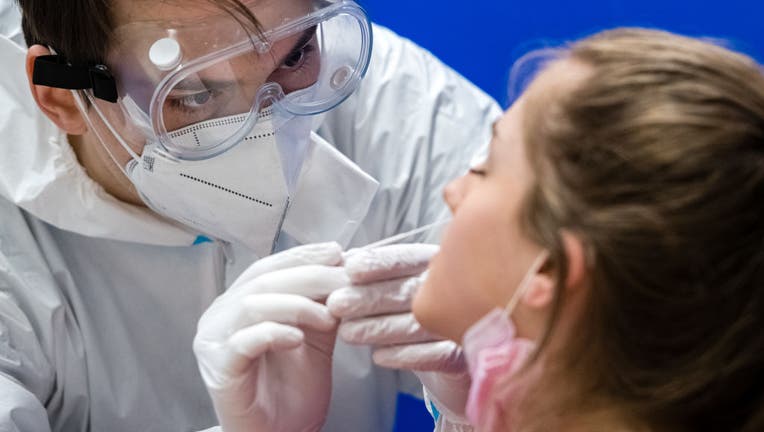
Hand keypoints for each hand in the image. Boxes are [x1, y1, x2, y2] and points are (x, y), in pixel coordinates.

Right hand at [193, 242, 348, 431]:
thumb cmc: (294, 388)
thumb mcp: (316, 335)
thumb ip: (323, 302)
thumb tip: (345, 265)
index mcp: (239, 303)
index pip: (268, 267)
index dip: (302, 256)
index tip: (336, 251)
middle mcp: (221, 316)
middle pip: (263, 281)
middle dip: (308, 276)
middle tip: (342, 279)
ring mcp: (215, 342)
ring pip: (253, 305)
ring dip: (297, 305)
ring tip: (329, 316)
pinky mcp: (220, 369)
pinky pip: (244, 341)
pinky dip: (274, 333)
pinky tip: (297, 339)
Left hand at [327, 244, 471, 423]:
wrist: (454, 360)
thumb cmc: (421, 315)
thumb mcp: (401, 288)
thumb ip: (376, 274)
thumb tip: (345, 259)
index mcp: (440, 265)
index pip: (409, 258)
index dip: (380, 263)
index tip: (350, 269)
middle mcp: (457, 290)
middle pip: (410, 290)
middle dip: (370, 297)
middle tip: (337, 304)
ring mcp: (463, 324)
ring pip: (419, 324)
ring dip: (380, 328)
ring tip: (347, 333)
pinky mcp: (465, 358)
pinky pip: (436, 356)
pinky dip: (404, 355)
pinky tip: (379, 357)